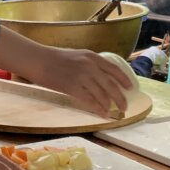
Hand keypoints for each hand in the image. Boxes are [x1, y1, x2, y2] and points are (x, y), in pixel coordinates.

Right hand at [0, 28, 131, 116]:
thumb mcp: (77, 56)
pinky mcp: (72, 87)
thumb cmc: (55, 58)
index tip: (130, 88)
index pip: (114, 69)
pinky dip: (98, 109)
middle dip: (119, 97)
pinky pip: (89, 101)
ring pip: (101, 94)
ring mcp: (81, 77)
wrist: (38, 60)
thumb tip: (101, 76)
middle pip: (111, 85)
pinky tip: (102, 114)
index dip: (123, 80)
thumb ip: (89, 64)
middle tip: (124, 106)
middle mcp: (89, 66)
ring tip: (112, 112)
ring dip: (109, 105)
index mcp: (91, 56)